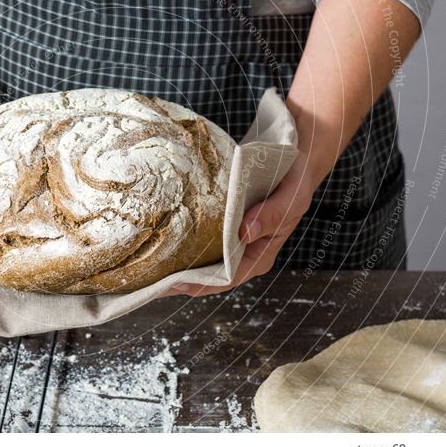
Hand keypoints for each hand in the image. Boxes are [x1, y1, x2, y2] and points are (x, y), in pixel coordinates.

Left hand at [161, 151, 318, 297]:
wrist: (293, 162)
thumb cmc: (295, 182)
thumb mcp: (291, 198)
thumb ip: (272, 215)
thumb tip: (245, 231)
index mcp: (261, 255)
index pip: (229, 278)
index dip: (202, 284)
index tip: (177, 283)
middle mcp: (245, 252)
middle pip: (210, 275)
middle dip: (182, 281)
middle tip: (151, 282)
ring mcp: (233, 241)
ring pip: (203, 260)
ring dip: (178, 264)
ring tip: (150, 267)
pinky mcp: (224, 226)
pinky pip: (201, 239)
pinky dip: (183, 242)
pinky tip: (162, 240)